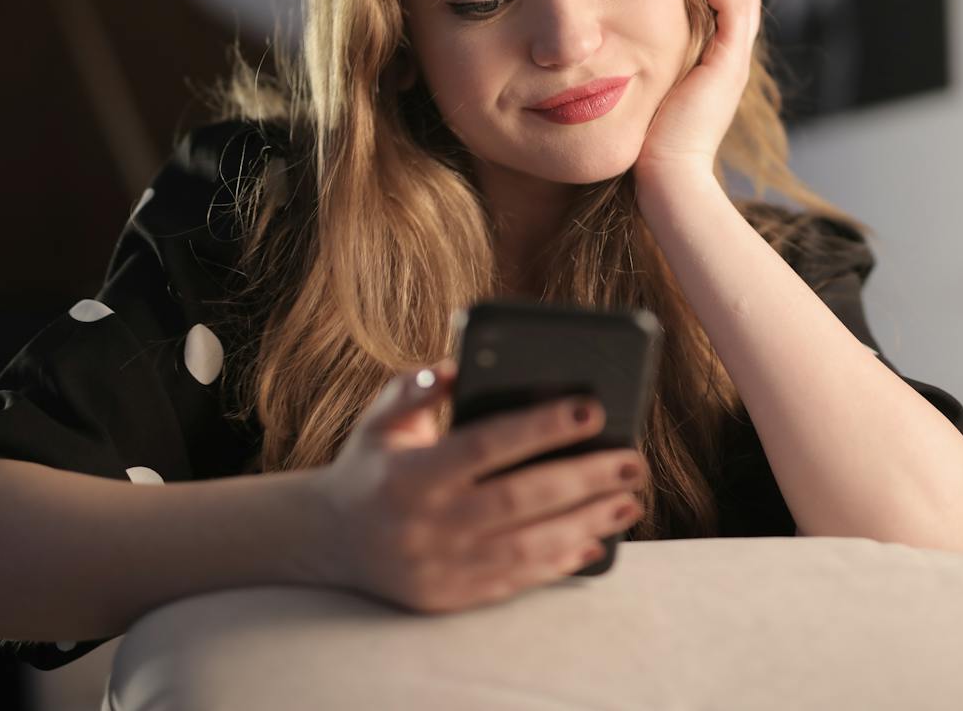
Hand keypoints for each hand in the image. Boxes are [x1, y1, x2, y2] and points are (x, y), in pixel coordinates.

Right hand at [313, 362, 647, 613]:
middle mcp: (425, 524)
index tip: (591, 407)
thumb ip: (415, 387)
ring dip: (586, 524)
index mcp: (409, 474)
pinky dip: (560, 562)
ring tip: (628, 501)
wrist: (330, 540)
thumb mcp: (379, 418)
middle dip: (583, 478)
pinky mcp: (451, 597)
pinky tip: (595, 540)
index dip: (540, 427)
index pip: (485, 446)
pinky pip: (516, 580)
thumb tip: (458, 365)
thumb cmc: (371, 463)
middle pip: (519, 499)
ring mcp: (440, 567)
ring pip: (527, 546)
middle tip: (632, 460)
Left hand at [635, 0, 761, 186]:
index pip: (716, 7)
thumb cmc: (644, 146)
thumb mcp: (639, 97)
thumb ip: (633, 72)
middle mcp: (729, 62)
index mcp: (712, 69)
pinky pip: (735, 6)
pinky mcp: (729, 64)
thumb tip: (600, 50)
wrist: (666, 179)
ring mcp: (733, 63)